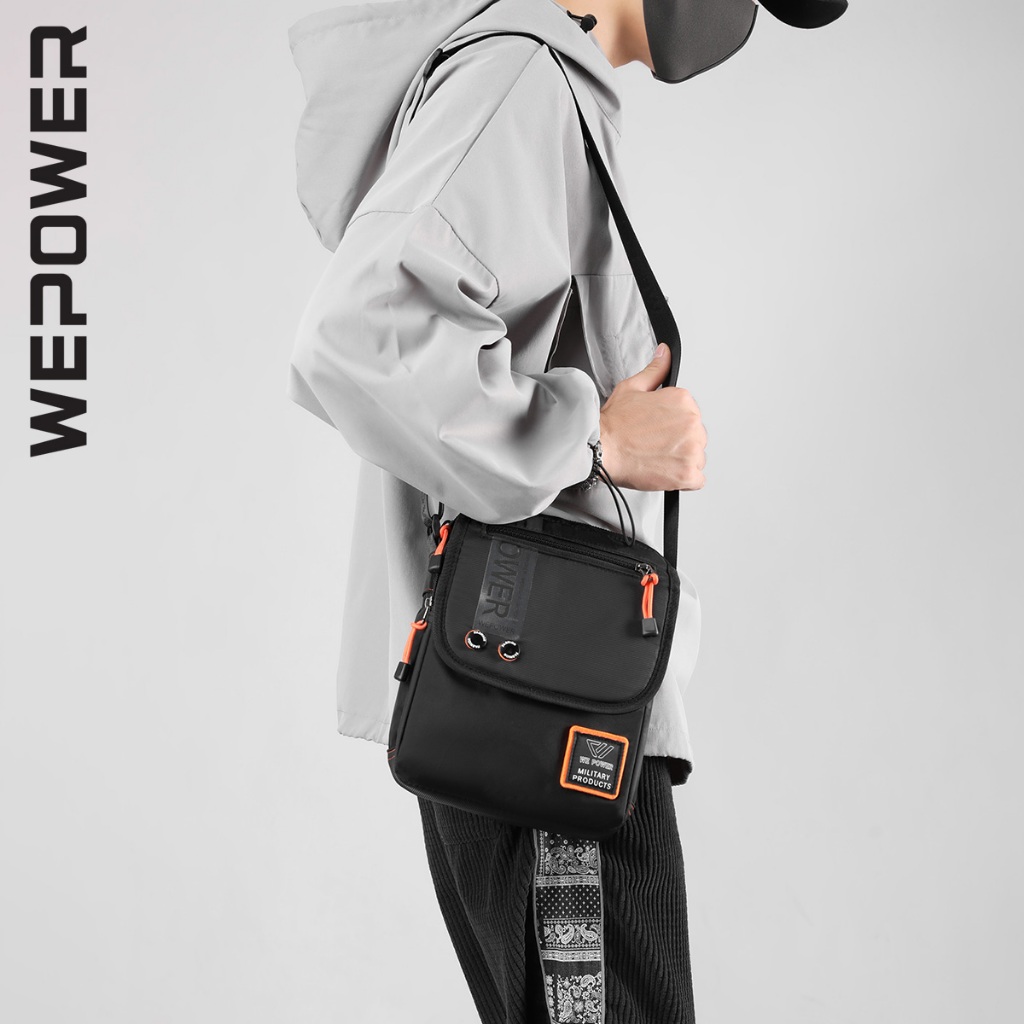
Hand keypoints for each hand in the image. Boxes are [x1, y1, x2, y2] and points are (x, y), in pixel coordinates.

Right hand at [598, 343, 706, 491]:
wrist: (600, 449)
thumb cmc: (613, 423)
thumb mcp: (632, 387)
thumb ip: (655, 370)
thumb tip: (664, 353)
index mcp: (683, 400)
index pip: (689, 415)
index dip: (671, 424)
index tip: (656, 430)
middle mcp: (692, 423)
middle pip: (695, 436)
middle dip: (678, 442)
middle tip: (652, 445)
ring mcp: (692, 450)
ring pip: (697, 457)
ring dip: (680, 460)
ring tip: (655, 458)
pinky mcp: (687, 474)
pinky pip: (697, 480)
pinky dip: (683, 479)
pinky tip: (664, 471)